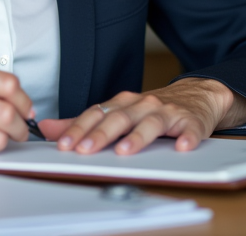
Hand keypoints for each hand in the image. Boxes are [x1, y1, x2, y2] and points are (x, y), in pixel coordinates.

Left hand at [39, 78, 245, 155]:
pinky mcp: (191, 121)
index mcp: (123, 103)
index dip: (78, 129)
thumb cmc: (152, 109)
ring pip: (150, 122)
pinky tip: (181, 146)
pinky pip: (189, 129)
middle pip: (119, 118)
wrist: (197, 95)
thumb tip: (48, 129)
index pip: (96, 114)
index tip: (63, 144)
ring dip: (137, 137)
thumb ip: (84, 123)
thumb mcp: (118, 112)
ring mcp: (168, 112)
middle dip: (100, 134)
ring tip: (125, 151)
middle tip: (85, 149)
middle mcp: (142, 104)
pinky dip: (186, 137)